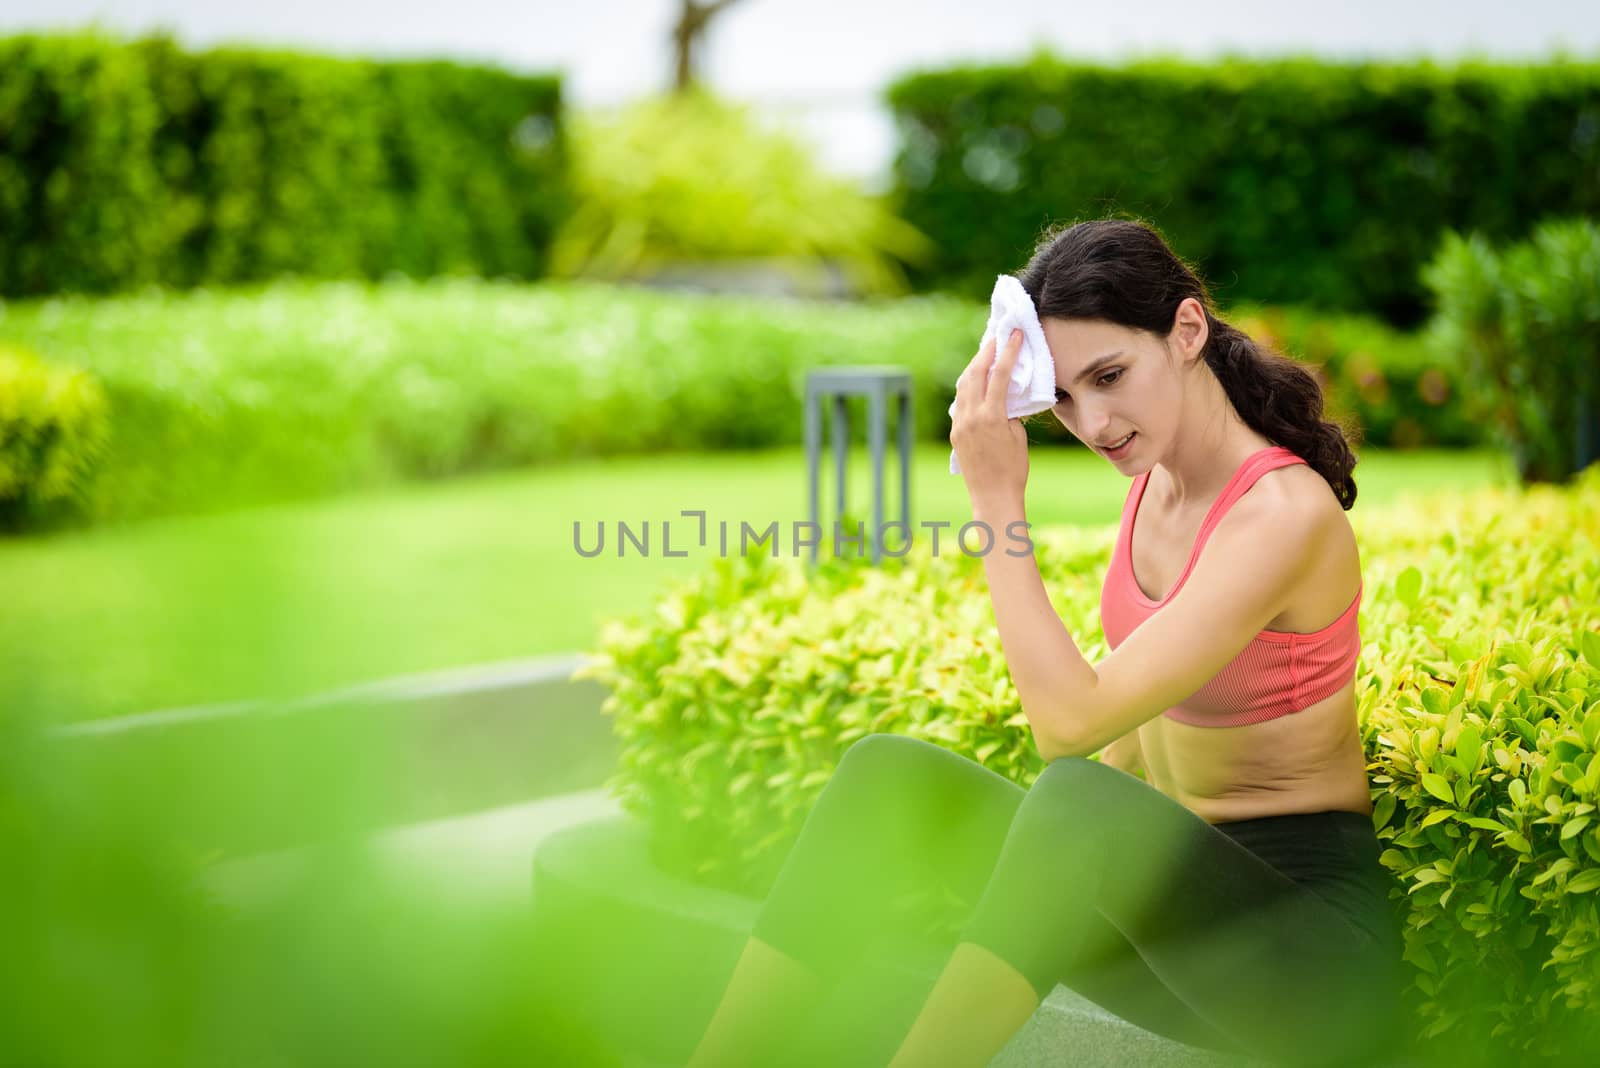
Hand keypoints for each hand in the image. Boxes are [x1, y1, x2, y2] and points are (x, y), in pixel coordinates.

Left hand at [950, 328, 1029, 508]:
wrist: (993, 496)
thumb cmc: (1013, 469)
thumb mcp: (1017, 436)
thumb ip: (1009, 412)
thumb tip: (1003, 396)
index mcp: (991, 416)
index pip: (999, 374)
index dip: (1008, 351)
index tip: (1014, 333)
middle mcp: (971, 417)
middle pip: (975, 373)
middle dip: (986, 352)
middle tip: (996, 337)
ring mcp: (960, 424)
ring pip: (962, 385)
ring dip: (974, 367)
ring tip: (985, 354)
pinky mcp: (955, 433)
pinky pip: (959, 402)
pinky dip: (968, 386)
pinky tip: (975, 381)